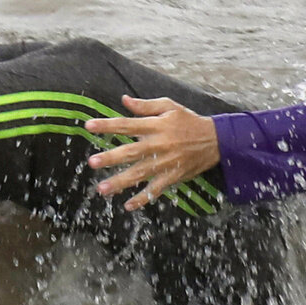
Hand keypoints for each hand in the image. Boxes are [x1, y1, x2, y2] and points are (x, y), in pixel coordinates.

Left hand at [85, 99, 220, 208]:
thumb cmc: (189, 121)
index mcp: (156, 125)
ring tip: (102, 188)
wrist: (216, 140)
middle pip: (131, 152)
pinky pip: (156, 189)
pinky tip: (128, 205)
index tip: (89, 126)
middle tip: (93, 162)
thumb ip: (145, 105)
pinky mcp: (173, 176)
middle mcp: (159, 144)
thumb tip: (124, 100)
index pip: (127, 124)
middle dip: (111, 157)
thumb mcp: (169, 107)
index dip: (108, 125)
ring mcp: (166, 162)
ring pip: (140, 173)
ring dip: (120, 182)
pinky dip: (143, 198)